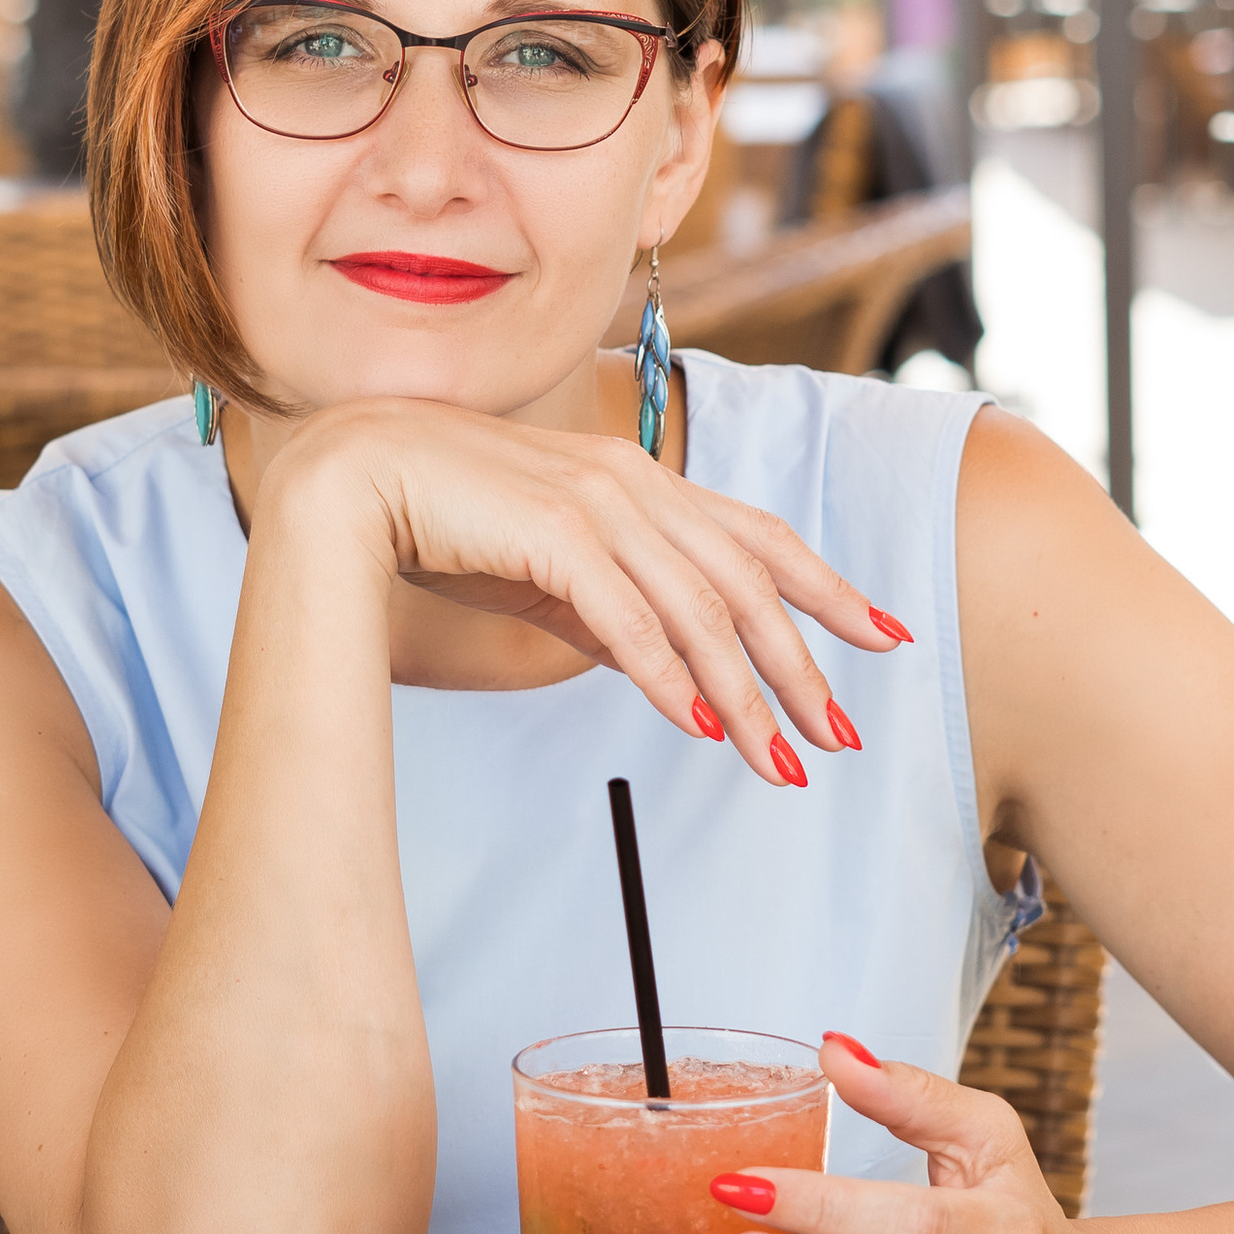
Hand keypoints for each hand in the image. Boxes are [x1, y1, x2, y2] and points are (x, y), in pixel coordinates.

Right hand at [263, 398, 907, 786]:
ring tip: (774, 759)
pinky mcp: (552, 532)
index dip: (827, 587)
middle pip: (746, 581)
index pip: (759, 536)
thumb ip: (612, 606)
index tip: (882, 636)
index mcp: (641, 479)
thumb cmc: (444, 515)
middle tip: (835, 735)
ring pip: (699, 606)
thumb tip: (669, 666)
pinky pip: (628, 618)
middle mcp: (632, 481)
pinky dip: (670, 675)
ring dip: (744, 690)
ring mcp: (595, 501)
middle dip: (799, 664)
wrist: (351, 474)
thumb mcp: (549, 564)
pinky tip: (697, 726)